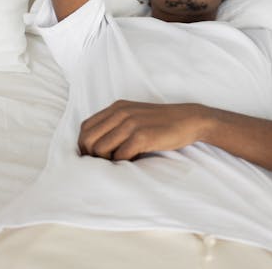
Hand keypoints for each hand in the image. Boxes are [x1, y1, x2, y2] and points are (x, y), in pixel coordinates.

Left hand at [78, 100, 203, 160]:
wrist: (187, 119)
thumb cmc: (160, 122)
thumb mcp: (134, 115)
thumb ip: (116, 123)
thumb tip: (95, 145)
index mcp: (116, 107)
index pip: (85, 127)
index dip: (84, 145)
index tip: (92, 157)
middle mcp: (120, 113)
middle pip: (88, 139)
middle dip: (91, 155)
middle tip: (104, 163)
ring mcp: (131, 124)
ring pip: (100, 149)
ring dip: (106, 161)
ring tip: (120, 161)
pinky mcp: (142, 137)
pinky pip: (120, 156)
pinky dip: (122, 163)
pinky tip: (133, 160)